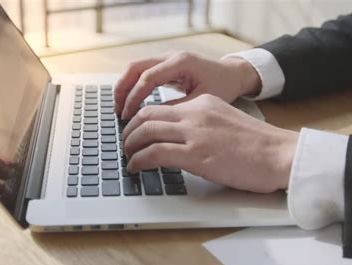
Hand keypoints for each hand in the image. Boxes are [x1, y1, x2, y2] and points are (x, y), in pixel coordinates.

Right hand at [114, 51, 260, 118]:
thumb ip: (177, 108)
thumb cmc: (223, 86)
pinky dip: (133, 86)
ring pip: (136, 68)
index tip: (127, 115)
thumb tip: (152, 120)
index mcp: (181, 62)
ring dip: (125, 87)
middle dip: (123, 89)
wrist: (233, 74)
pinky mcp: (166, 66)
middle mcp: (171, 57)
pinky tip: (131, 103)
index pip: (148, 77)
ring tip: (120, 108)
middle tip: (118, 111)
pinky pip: (143, 72)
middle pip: (135, 67)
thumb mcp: (201, 101)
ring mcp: (167, 59)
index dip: (135, 97)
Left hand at [123, 94, 298, 192]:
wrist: (280, 154)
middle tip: (125, 142)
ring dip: (130, 144)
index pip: (161, 107)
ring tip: (127, 155)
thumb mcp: (226, 122)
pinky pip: (155, 153)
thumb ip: (203, 124)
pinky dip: (139, 160)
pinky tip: (136, 167)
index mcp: (204, 103)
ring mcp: (195, 132)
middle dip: (130, 130)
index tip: (136, 131)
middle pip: (148, 115)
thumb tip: (182, 138)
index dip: (142, 120)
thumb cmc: (258, 145)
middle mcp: (196, 113)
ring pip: (147, 131)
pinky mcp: (196, 154)